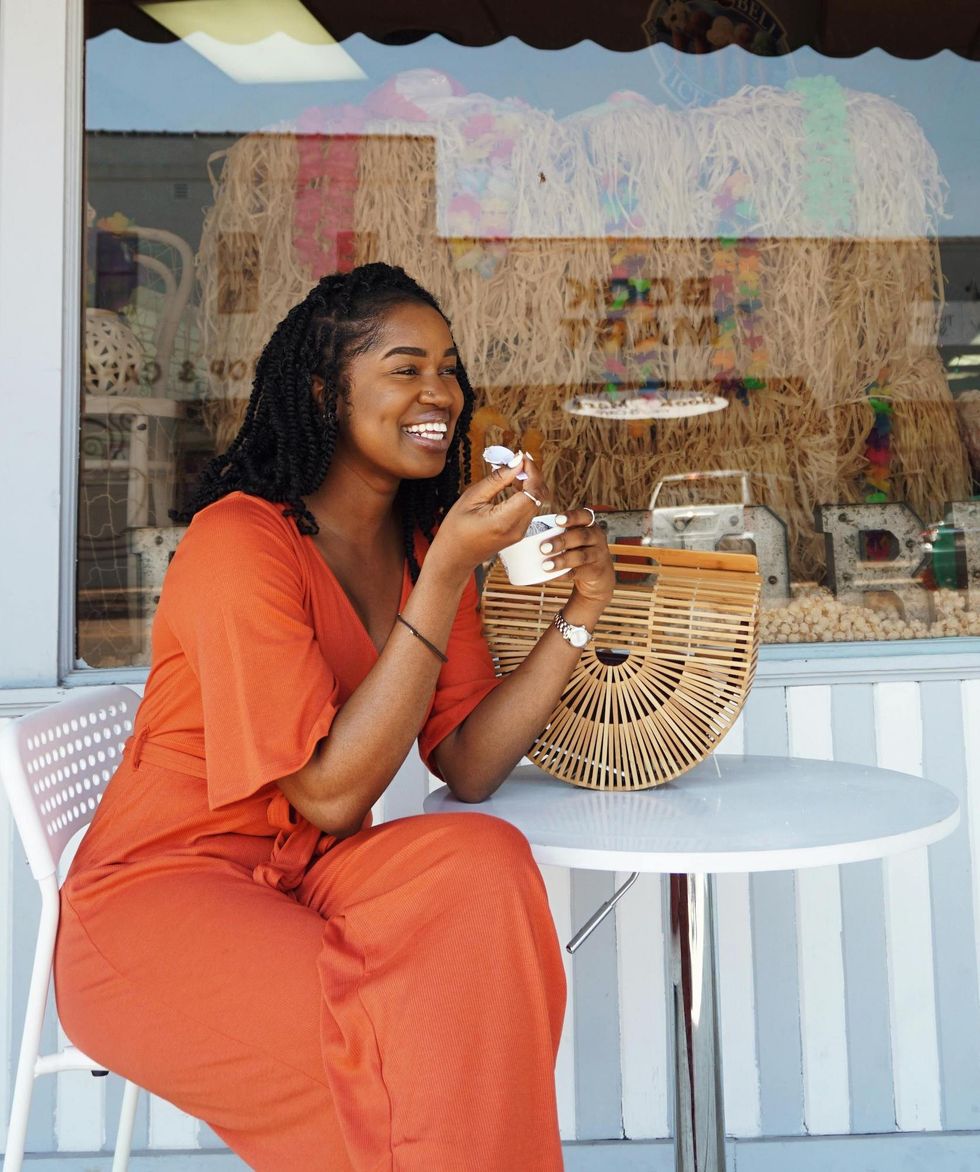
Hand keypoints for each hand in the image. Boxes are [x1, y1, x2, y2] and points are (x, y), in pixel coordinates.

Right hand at [429, 453, 550, 577]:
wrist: (453, 558)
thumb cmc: (456, 529)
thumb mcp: (472, 498)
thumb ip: (497, 480)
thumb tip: (517, 463)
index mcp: (504, 521)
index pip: (533, 491)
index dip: (532, 471)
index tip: (522, 457)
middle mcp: (517, 529)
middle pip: (539, 496)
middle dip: (533, 475)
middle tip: (518, 460)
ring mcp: (520, 533)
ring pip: (537, 501)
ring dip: (530, 483)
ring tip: (512, 471)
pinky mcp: (519, 532)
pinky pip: (529, 509)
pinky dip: (526, 493)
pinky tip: (512, 485)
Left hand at [537, 508, 613, 606]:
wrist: (597, 575)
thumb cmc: (576, 551)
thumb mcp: (572, 539)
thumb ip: (556, 533)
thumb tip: (519, 532)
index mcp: (589, 525)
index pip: (583, 516)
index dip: (571, 517)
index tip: (557, 521)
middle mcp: (596, 537)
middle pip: (581, 536)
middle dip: (561, 541)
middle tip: (543, 548)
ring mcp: (598, 555)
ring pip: (581, 556)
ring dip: (562, 560)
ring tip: (545, 565)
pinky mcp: (595, 571)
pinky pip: (579, 572)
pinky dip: (564, 574)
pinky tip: (552, 576)